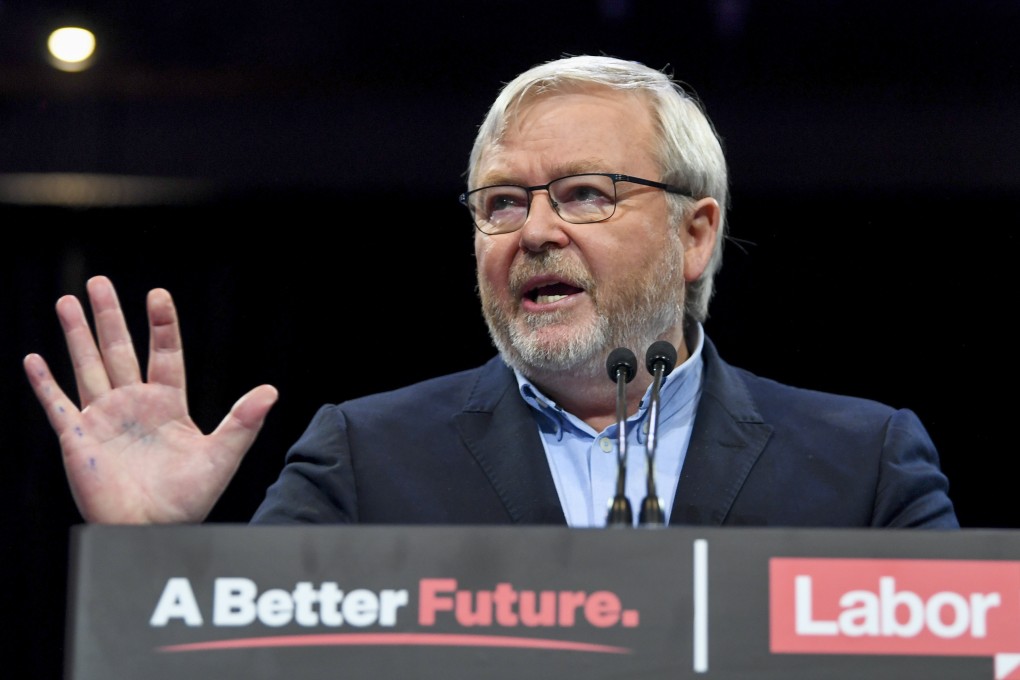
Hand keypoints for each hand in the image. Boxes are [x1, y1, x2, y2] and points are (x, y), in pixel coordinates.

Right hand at [23, 275, 277, 523]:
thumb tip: (272, 391)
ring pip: (87, 367)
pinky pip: (57, 405)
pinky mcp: (78, 440)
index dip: (161, 325)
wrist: (151, 532)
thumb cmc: (187, 500)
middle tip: (98, 282)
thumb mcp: (221, 457)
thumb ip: (243, 423)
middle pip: (118, 351)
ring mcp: (104, 420)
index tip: (157, 294)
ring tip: (68, 301)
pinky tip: (33, 359)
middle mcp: (133, 405)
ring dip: (76, 335)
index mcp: (167, 405)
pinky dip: (44, 383)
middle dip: (109, 316)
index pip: (165, 354)